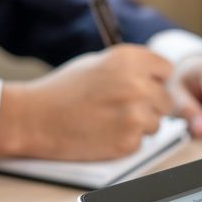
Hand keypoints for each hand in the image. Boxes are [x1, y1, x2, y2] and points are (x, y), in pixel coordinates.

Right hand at [0, 45, 171, 159]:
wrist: (35, 118)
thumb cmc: (63, 90)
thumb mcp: (98, 64)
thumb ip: (130, 68)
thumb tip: (157, 78)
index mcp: (130, 59)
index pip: (166, 70)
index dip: (154, 80)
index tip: (144, 86)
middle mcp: (137, 84)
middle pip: (166, 100)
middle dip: (150, 105)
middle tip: (121, 108)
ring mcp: (135, 114)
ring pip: (156, 123)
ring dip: (139, 125)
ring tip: (108, 120)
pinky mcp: (129, 140)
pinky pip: (141, 142)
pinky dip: (126, 141)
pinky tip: (103, 133)